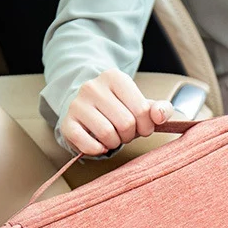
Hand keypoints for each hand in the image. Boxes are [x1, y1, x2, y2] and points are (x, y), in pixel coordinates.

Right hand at [60, 68, 174, 155]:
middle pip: (125, 123)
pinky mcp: (67, 123)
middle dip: (130, 135)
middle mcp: (93, 87)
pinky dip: (97, 150)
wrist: (86, 107)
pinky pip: (87, 144)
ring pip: (107, 134)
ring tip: (113, 137)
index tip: (141, 126)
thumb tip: (159, 116)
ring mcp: (77, 104)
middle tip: (125, 133)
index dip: (146, 126)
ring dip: (115, 143)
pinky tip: (99, 145)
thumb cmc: (119, 108)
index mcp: (115, 77)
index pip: (141, 110)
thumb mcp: (141, 105)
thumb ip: (160, 109)